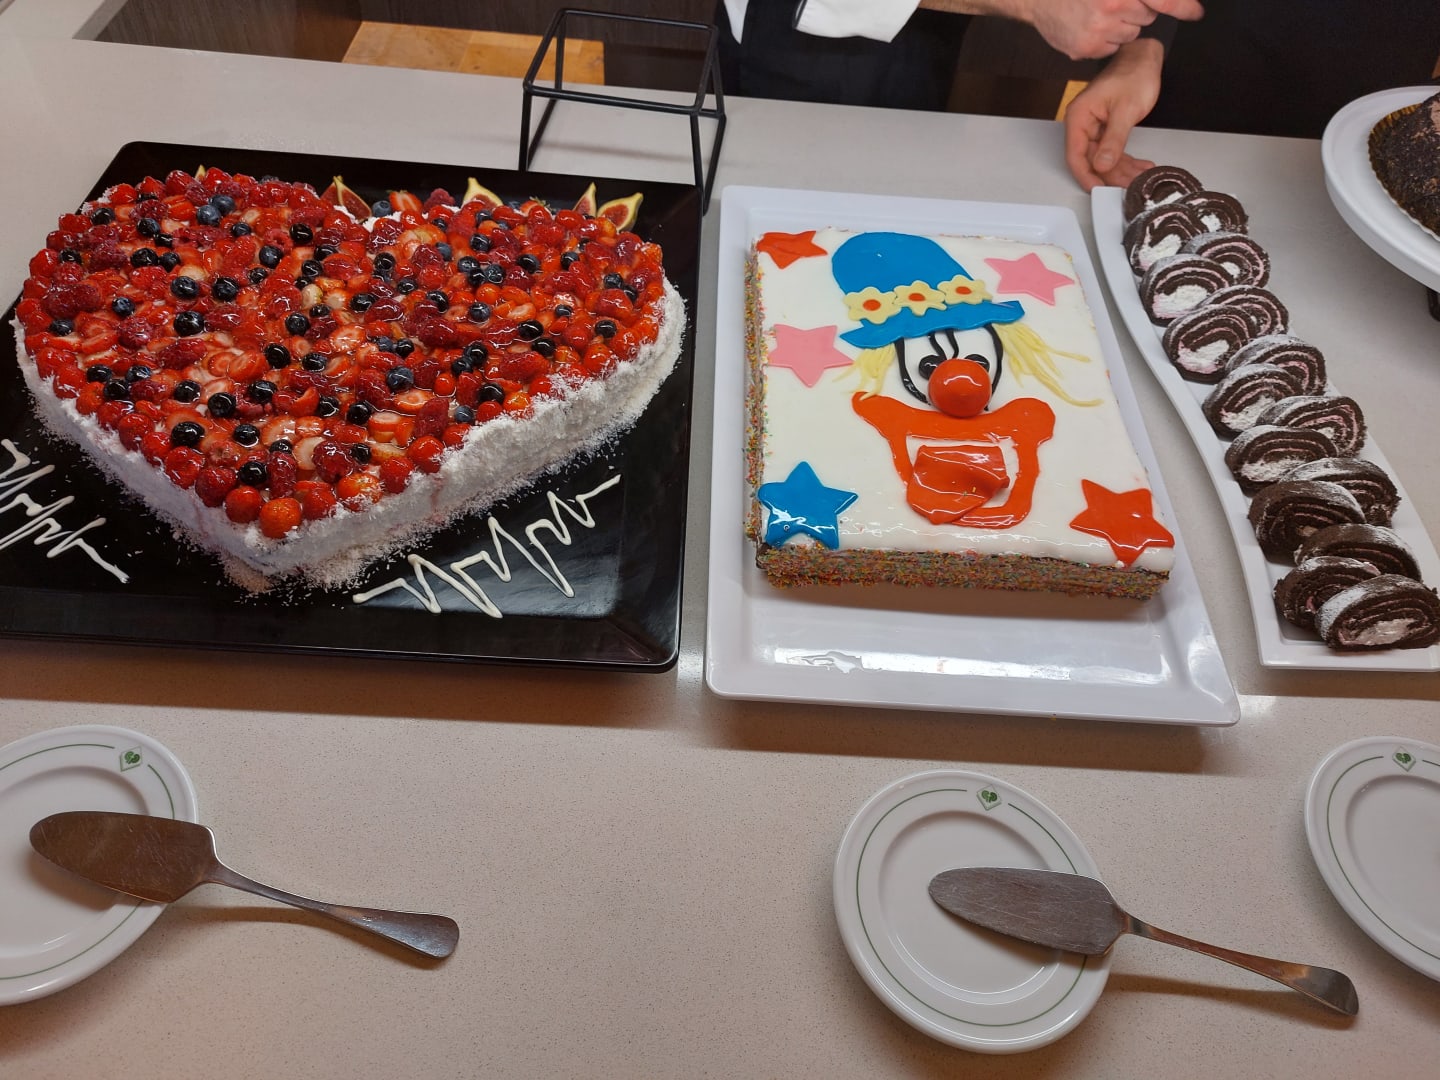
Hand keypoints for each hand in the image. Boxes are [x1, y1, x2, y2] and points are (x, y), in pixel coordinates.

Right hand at [1024, 0, 1203, 60]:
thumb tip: (1166, 0)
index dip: (1184, 6)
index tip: (1195, 13)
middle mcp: (1114, 4)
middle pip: (1146, 17)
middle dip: (1136, 11)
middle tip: (1112, 3)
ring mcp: (1100, 28)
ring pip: (1129, 34)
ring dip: (1119, 27)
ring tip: (1097, 15)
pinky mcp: (1087, 47)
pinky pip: (1110, 48)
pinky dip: (1102, 40)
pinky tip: (1087, 28)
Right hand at [1063, 37, 1164, 189]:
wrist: (1144, 58)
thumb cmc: (1134, 74)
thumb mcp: (1125, 109)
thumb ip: (1113, 140)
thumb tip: (1101, 165)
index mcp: (1079, 116)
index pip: (1075, 155)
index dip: (1086, 175)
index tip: (1098, 189)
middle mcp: (1083, 123)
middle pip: (1090, 160)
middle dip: (1110, 175)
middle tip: (1127, 185)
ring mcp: (1094, 127)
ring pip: (1103, 159)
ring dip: (1121, 170)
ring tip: (1138, 177)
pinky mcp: (1106, 129)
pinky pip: (1112, 151)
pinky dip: (1126, 161)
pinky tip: (1139, 166)